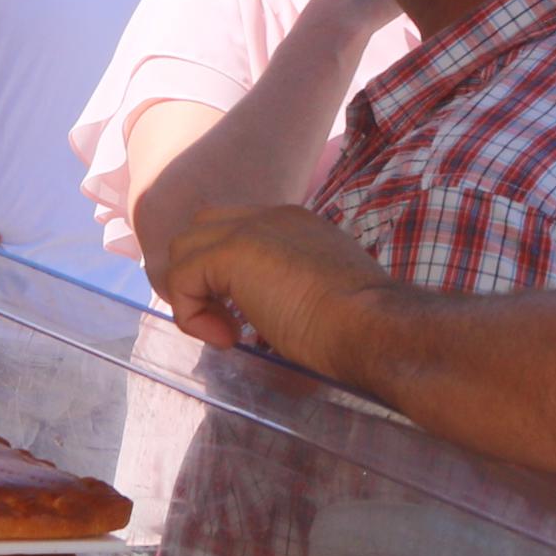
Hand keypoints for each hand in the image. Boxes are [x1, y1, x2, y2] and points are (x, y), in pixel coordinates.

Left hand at [162, 202, 395, 370]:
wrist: (374, 326)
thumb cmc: (363, 326)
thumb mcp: (326, 298)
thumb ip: (295, 291)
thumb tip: (276, 318)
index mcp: (296, 224)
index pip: (238, 232)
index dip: (227, 274)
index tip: (247, 319)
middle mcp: (270, 217)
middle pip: (204, 228)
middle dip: (200, 274)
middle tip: (225, 321)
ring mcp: (249, 230)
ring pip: (185, 248)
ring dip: (193, 294)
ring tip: (226, 333)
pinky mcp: (231, 252)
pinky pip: (180, 277)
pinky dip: (191, 313)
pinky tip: (226, 339)